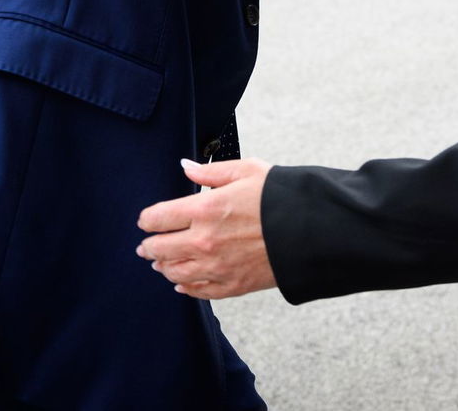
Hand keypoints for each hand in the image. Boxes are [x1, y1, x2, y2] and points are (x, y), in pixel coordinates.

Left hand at [137, 158, 274, 298]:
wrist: (312, 230)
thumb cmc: (280, 196)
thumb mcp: (246, 170)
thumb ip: (210, 171)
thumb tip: (185, 166)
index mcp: (206, 209)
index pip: (158, 217)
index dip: (146, 219)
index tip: (145, 220)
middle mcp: (205, 241)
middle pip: (159, 249)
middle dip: (148, 246)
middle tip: (145, 246)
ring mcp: (217, 267)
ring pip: (174, 272)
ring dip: (163, 267)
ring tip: (159, 263)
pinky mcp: (232, 285)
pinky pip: (198, 291)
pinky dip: (185, 287)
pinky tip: (181, 283)